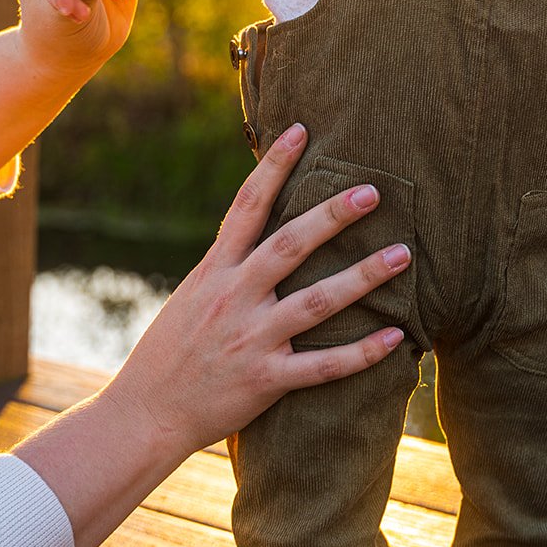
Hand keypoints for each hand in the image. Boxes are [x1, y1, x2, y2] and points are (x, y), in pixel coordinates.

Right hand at [108, 124, 409, 453]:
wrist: (143, 415)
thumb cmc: (170, 354)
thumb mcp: (191, 297)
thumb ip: (229, 268)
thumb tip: (260, 233)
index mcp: (213, 272)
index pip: (246, 206)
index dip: (273, 166)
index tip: (301, 131)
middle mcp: (232, 298)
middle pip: (289, 245)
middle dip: (332, 216)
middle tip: (372, 192)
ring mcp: (250, 339)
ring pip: (316, 302)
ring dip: (363, 277)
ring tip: (402, 255)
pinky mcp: (265, 381)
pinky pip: (322, 366)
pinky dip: (360, 353)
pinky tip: (394, 337)